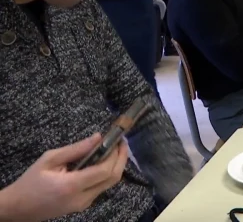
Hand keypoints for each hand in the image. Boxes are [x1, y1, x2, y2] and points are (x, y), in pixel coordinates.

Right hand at [0, 134, 127, 221]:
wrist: (18, 207)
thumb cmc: (30, 181)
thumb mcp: (49, 159)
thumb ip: (75, 149)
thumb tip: (98, 137)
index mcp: (71, 186)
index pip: (104, 171)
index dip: (115, 155)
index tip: (117, 139)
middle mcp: (81, 198)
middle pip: (113, 179)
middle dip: (121, 159)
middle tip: (121, 143)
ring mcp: (84, 205)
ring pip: (109, 184)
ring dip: (115, 166)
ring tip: (114, 149)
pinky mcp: (83, 206)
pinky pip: (101, 188)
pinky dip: (106, 174)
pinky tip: (102, 162)